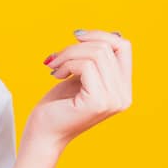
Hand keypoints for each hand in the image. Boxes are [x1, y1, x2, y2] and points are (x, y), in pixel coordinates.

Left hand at [27, 28, 133, 146]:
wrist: (43, 134)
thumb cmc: (57, 106)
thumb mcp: (80, 76)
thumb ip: (96, 60)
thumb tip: (108, 34)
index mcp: (123, 89)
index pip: (124, 47)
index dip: (100, 35)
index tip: (76, 37)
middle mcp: (124, 96)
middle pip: (107, 47)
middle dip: (76, 47)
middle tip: (56, 59)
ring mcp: (114, 100)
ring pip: (96, 53)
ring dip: (68, 55)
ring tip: (55, 68)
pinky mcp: (99, 101)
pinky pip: (86, 65)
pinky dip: (67, 64)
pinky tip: (55, 76)